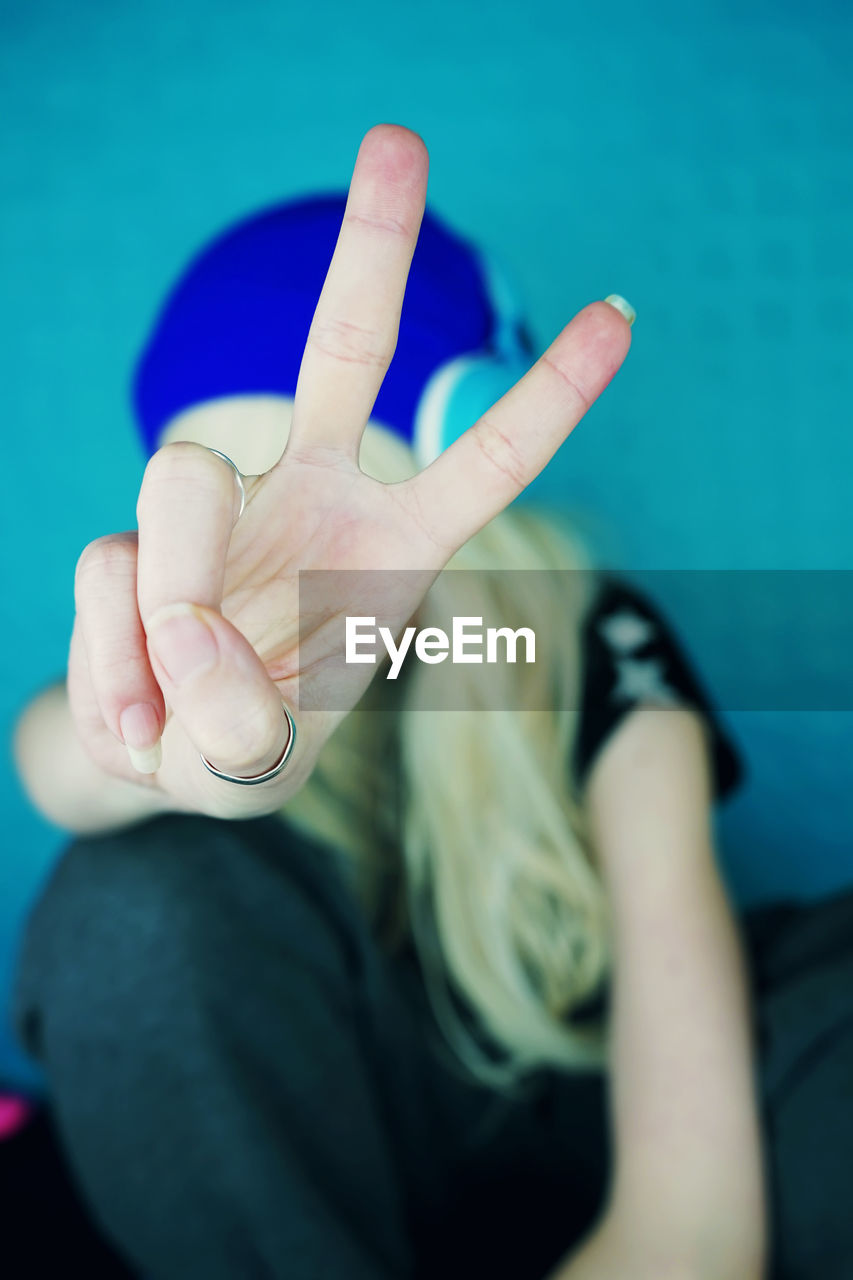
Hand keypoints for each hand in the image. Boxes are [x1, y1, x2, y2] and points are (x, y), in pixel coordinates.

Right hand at [69, 123, 632, 820]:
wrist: (158, 754)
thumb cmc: (242, 749)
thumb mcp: (257, 767)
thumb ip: (240, 722)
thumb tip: (184, 639)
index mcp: (390, 550)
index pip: (484, 460)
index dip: (548, 393)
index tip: (620, 312)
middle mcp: (312, 498)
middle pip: (344, 348)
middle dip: (375, 249)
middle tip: (401, 136)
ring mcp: (221, 507)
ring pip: (182, 486)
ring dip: (170, 611)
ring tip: (164, 716)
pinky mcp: (131, 534)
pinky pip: (108, 569)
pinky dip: (113, 662)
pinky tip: (132, 717)